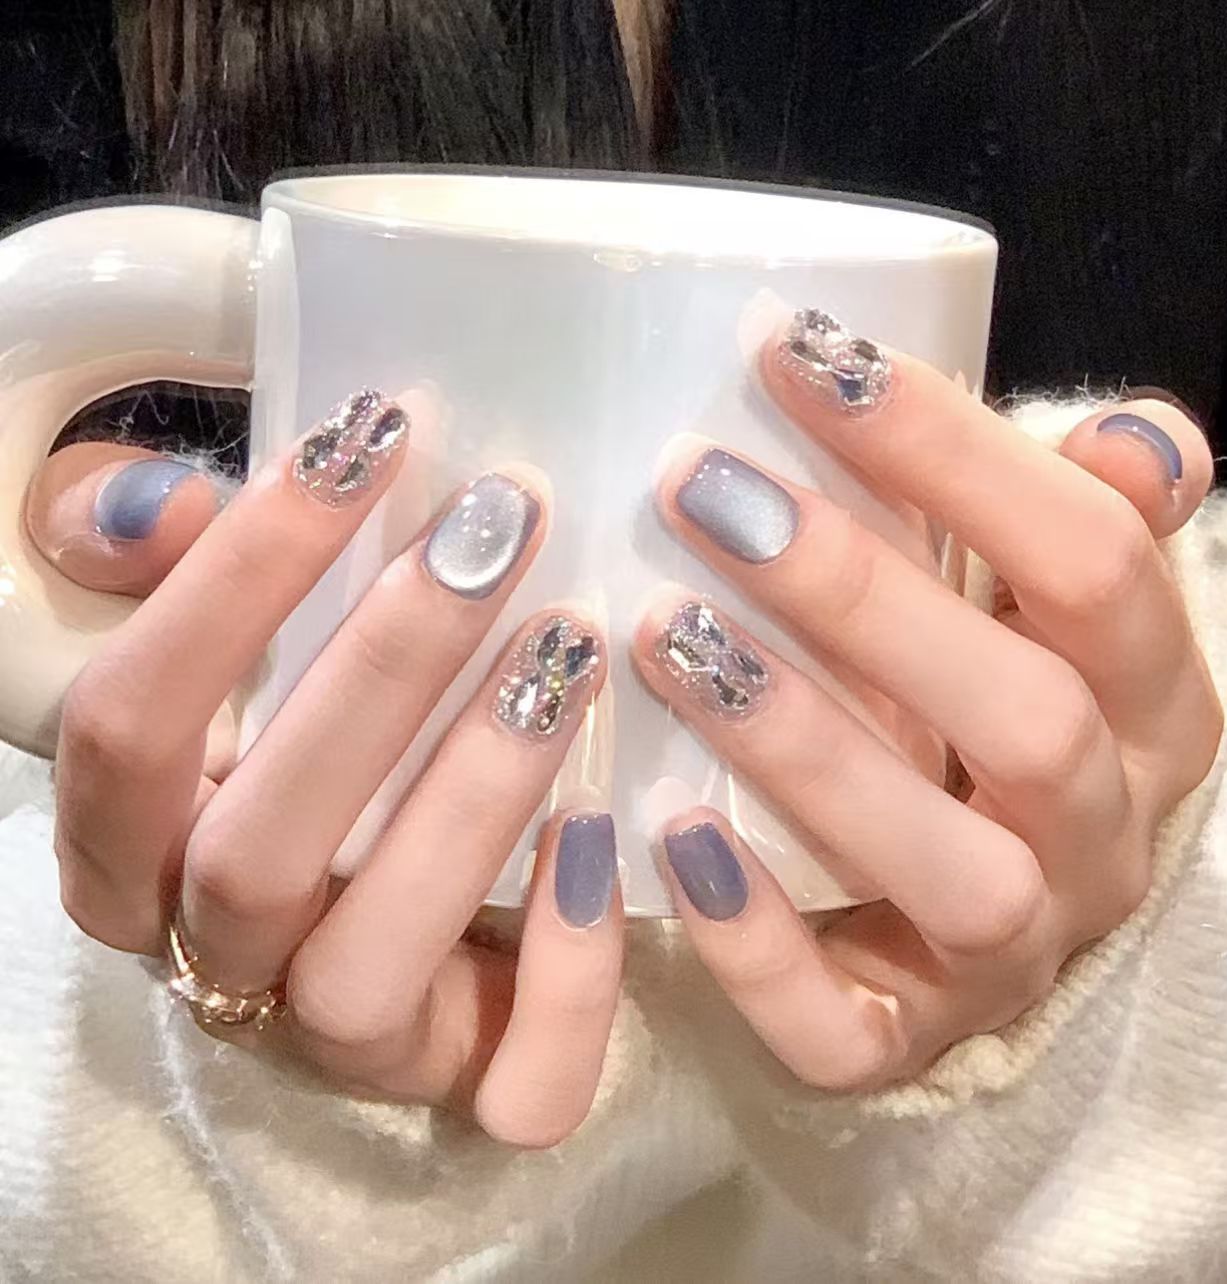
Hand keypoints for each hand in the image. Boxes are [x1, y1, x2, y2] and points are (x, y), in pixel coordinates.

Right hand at [33, 390, 621, 1145]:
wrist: (400, 911)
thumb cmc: (309, 748)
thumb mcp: (228, 656)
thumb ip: (176, 575)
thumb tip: (156, 506)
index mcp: (130, 850)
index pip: (127, 728)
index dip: (227, 586)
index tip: (361, 442)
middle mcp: (215, 958)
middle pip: (257, 847)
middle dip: (380, 674)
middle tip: (497, 529)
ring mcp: (339, 1033)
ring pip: (371, 962)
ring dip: (472, 798)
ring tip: (568, 646)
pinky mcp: (460, 1080)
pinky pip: (515, 1082)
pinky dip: (569, 969)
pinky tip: (605, 837)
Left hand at [634, 309, 1221, 1090]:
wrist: (970, 914)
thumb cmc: (982, 713)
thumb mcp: (1044, 616)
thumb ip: (1077, 520)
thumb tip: (1135, 438)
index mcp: (1147, 704)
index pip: (1093, 563)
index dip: (956, 454)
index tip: (796, 355)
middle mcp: (1101, 834)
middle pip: (1027, 717)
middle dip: (864, 596)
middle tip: (701, 490)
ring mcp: (1010, 953)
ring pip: (950, 870)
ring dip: (805, 747)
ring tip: (664, 637)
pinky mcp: (901, 1037)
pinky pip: (842, 1023)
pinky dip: (755, 938)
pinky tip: (665, 836)